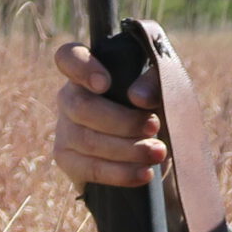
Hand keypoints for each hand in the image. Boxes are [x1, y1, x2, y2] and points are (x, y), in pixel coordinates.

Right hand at [52, 39, 166, 187]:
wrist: (155, 154)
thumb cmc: (156, 111)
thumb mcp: (165, 90)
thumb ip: (155, 83)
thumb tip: (138, 97)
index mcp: (88, 73)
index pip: (68, 58)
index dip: (81, 68)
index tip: (105, 83)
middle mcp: (70, 98)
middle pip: (81, 106)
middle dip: (122, 120)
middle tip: (155, 126)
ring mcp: (65, 130)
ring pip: (88, 140)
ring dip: (128, 149)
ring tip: (158, 152)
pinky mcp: (69, 160)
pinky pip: (90, 169)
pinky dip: (121, 173)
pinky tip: (144, 173)